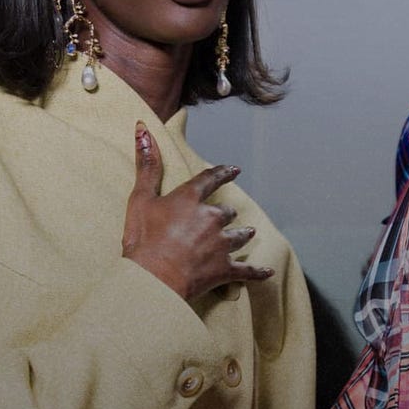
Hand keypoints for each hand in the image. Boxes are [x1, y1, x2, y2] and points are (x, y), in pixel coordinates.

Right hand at [122, 125, 273, 300]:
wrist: (153, 278)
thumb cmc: (144, 239)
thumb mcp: (140, 199)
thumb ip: (146, 166)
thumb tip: (143, 130)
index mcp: (190, 200)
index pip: (210, 180)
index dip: (222, 174)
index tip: (234, 170)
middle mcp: (210, 219)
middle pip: (226, 212)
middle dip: (226, 214)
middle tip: (228, 215)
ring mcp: (220, 244)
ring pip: (239, 236)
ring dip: (242, 234)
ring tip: (247, 233)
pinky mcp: (224, 268)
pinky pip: (247, 270)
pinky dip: (258, 272)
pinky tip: (268, 271)